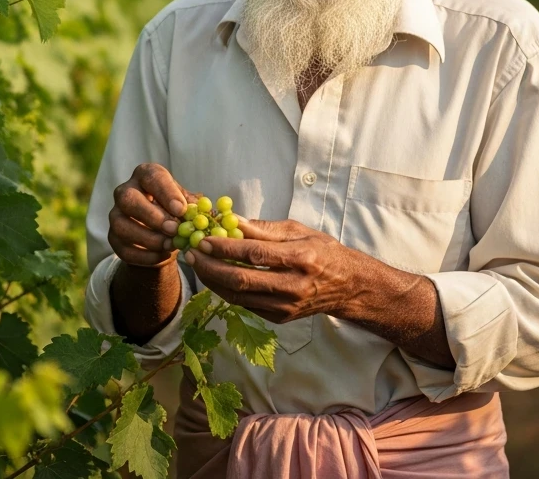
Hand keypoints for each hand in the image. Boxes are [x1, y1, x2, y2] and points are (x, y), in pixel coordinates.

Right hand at [108, 163, 194, 267]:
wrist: (162, 234)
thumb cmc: (175, 211)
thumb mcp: (185, 203)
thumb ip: (192, 206)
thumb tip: (200, 212)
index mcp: (145, 176)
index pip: (152, 177)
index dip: (166, 193)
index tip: (181, 210)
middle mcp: (125, 191)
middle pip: (128, 198)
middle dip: (152, 216)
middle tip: (173, 229)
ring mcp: (115, 215)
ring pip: (122, 226)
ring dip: (148, 238)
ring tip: (170, 245)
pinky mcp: (113, 237)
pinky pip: (122, 248)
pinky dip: (144, 256)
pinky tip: (161, 256)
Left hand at [182, 218, 359, 322]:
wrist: (347, 286)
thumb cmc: (323, 252)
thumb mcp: (299, 231)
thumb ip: (265, 228)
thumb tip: (233, 221)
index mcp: (301, 259)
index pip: (255, 254)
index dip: (225, 248)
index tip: (203, 239)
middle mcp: (292, 286)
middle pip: (241, 280)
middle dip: (210, 267)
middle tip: (192, 253)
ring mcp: (285, 307)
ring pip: (238, 296)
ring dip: (212, 281)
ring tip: (197, 264)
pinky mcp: (280, 318)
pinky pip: (245, 305)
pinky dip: (225, 291)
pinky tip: (215, 277)